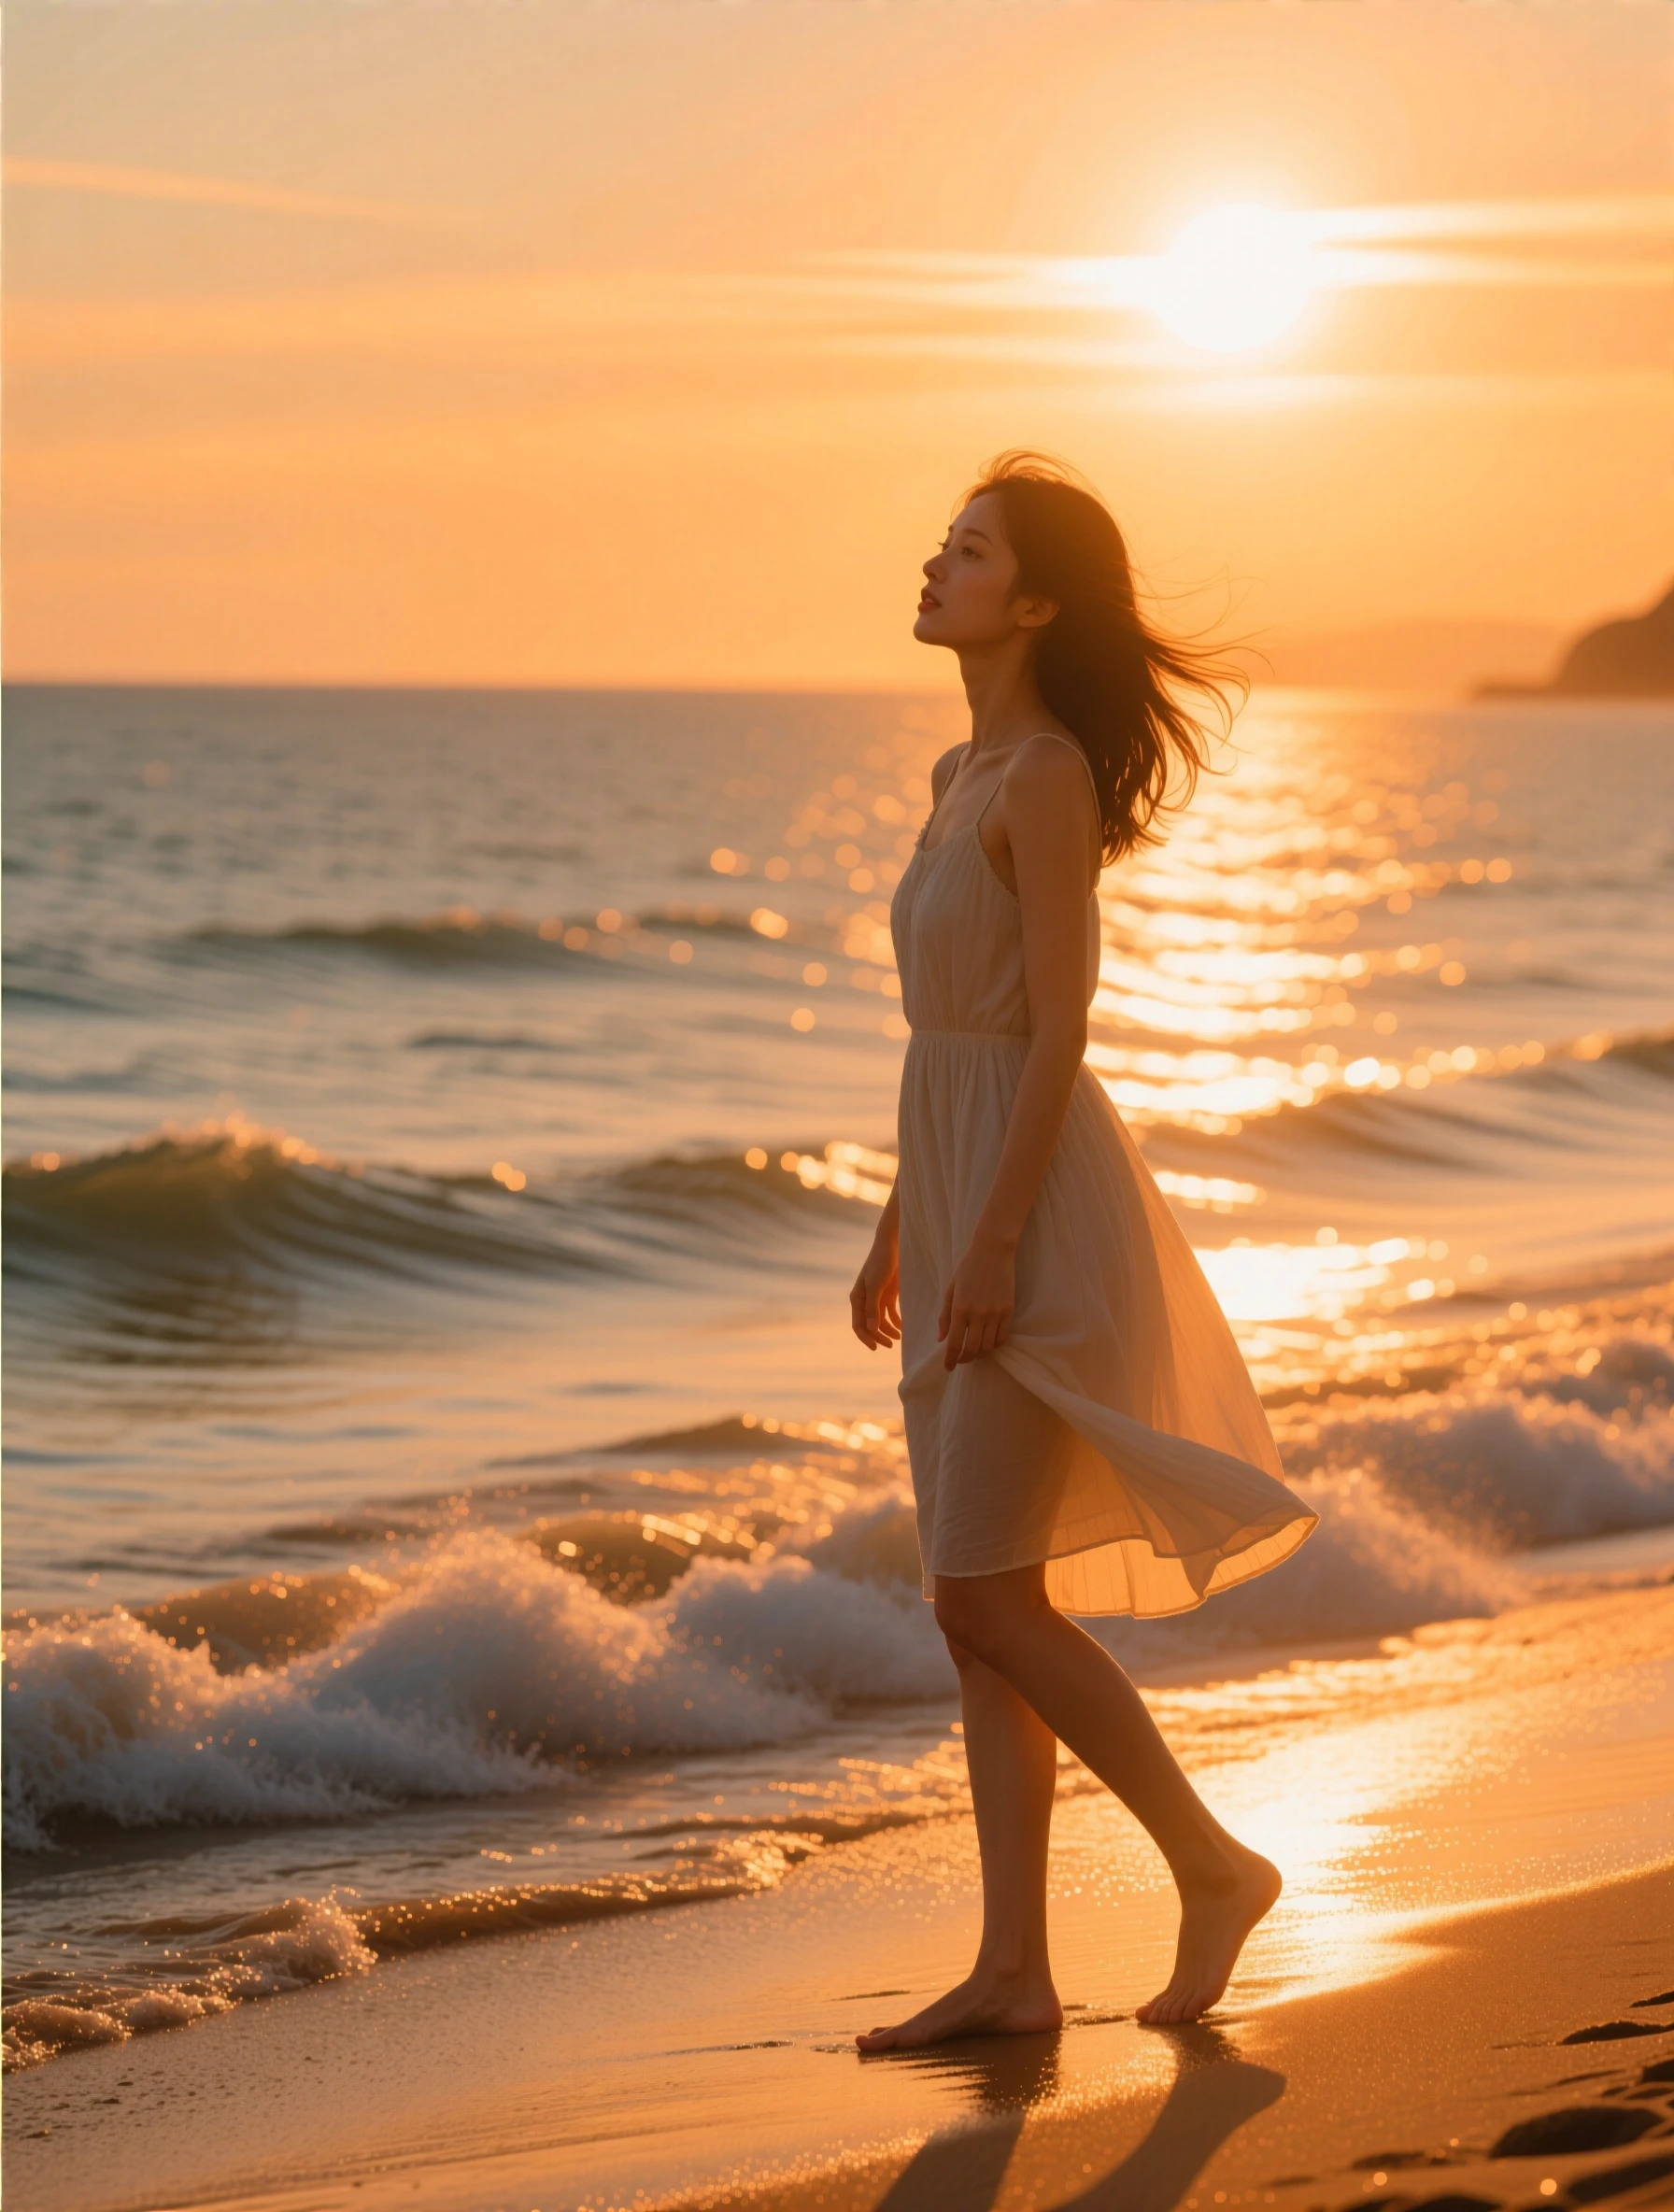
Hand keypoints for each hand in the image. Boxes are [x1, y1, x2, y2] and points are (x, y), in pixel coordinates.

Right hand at [850, 1227, 901, 1349]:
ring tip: (899, 1338)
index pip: (858, 1324)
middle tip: (891, 1345)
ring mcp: (876, 1298)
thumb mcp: (876, 1285)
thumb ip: (873, 1307)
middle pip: (869, 1325)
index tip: (876, 1348)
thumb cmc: (881, 1263)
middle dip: (879, 1336)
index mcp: (857, 1299)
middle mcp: (865, 1301)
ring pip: (880, 1321)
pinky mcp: (888, 1295)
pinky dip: (895, 1322)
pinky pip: (890, 1314)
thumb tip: (871, 1329)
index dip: (866, 1338)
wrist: (892, 1245)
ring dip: (888, 1331)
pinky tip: (903, 1328)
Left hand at [938, 1231, 1014, 1368]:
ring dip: (980, 1353)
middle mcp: (978, 1314)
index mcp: (960, 1308)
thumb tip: (941, 1339)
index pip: (955, 1343)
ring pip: (988, 1346)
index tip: (948, 1368)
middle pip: (972, 1349)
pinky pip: (1003, 1337)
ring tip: (974, 1351)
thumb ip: (945, 1316)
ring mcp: (995, 1313)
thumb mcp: (950, 1290)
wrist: (992, 1251)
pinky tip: (989, 1342)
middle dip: (965, 1359)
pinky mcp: (1009, 1310)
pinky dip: (995, 1345)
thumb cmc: (967, 1268)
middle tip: (961, 1359)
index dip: (951, 1359)